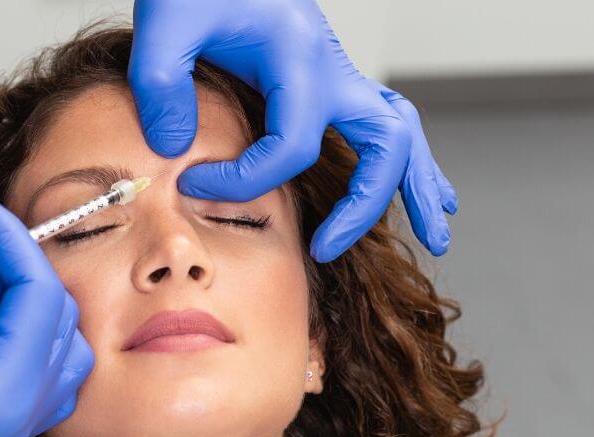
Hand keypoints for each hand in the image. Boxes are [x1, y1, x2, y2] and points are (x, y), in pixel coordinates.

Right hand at [0, 184, 94, 436]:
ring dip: (12, 291)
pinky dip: (16, 323)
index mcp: (3, 396)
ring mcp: (10, 421)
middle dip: (4, 262)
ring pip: (51, 336)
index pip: (39, 292)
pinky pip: (37, 364)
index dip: (6, 234)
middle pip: (51, 311)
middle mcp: (19, 413)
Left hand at [129, 0, 456, 261]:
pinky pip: (380, 122)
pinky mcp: (325, 78)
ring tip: (438, 235)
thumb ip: (162, 84)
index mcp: (299, 56)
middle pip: (383, 143)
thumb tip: (178, 150)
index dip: (244, 181)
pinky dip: (399, 159)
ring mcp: (335, 72)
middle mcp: (330, 66)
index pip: (291, 146)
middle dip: (364, 205)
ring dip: (416, 184)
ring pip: (399, 132)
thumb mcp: (166, 23)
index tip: (193, 186)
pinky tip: (411, 187)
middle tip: (326, 250)